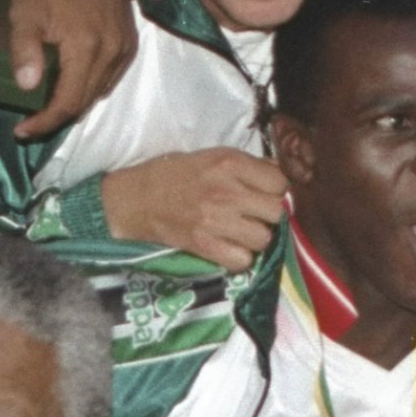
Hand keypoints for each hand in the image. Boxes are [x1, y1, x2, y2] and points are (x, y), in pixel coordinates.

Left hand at [8, 0, 137, 138]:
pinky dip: (91, 87)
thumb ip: (25, 52)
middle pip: (85, 102)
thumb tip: (26, 89)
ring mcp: (124, 46)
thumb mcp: (25, 14)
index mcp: (86, 47)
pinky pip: (111, 76)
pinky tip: (72, 84)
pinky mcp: (130, 39)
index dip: (44, 123)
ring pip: (99, 91)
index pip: (67, 103)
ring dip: (75, 104)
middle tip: (31, 124)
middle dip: (57, 118)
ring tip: (49, 108)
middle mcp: (112, 51)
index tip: (22, 130)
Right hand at [99, 150, 289, 269]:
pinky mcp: (204, 245)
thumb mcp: (212, 156)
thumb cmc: (173, 175)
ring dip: (256, 238)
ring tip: (240, 232)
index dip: (275, 190)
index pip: (280, 182)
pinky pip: (242, 260)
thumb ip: (247, 165)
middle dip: (268, 215)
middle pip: (275, 211)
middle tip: (253, 215)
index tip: (263, 194)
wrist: (135, 199)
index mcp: (230, 163)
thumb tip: (278, 173)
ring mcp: (216, 220)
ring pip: (263, 238)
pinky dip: (239, 258)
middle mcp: (227, 191)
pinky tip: (229, 248)